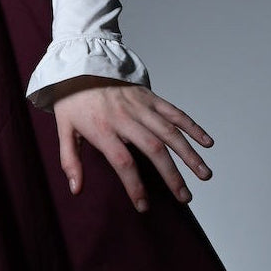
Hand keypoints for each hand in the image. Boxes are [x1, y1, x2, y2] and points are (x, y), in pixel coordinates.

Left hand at [48, 76, 213, 212]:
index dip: (134, 185)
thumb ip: (70, 162)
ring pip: (170, 132)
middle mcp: (126, 118)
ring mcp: (142, 106)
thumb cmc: (72, 101)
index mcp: (103, 130)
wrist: (81, 65)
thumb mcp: (63, 131)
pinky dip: (193, 127)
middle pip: (153, 149)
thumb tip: (76, 190)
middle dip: (172, 175)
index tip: (144, 205)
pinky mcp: (151, 97)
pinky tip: (207, 143)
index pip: (123, 162)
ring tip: (204, 175)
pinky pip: (175, 112)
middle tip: (184, 197)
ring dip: (189, 155)